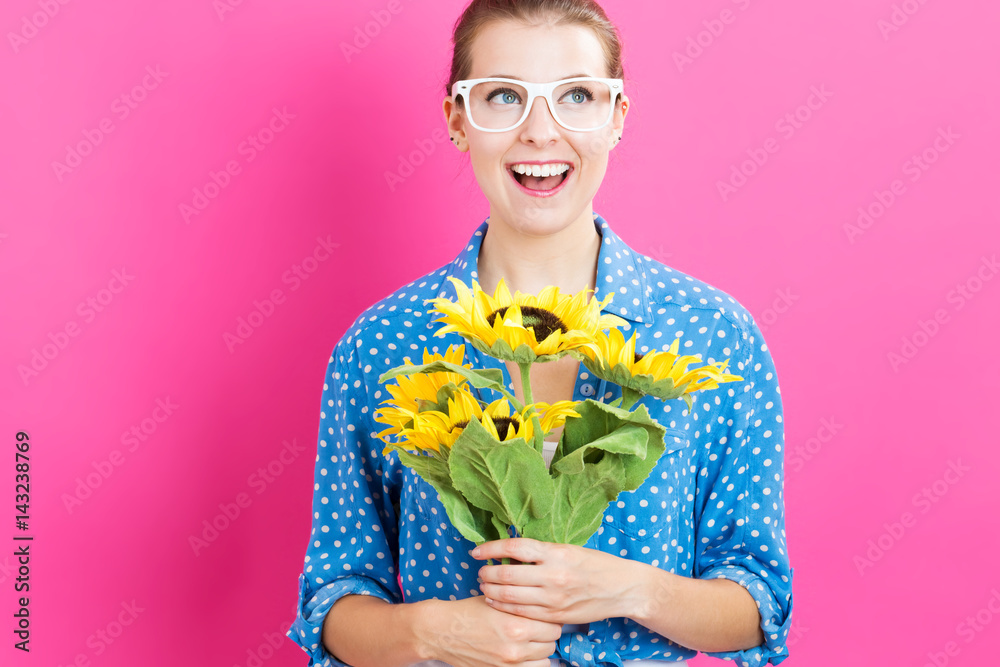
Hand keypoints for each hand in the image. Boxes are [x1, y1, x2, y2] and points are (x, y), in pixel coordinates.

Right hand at [422, 594, 561, 666]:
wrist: (442, 631)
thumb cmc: (468, 612)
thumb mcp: (497, 600)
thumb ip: (522, 603)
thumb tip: (543, 601)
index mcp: (517, 626)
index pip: (553, 625)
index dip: (549, 618)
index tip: (543, 615)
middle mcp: (516, 649)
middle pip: (551, 643)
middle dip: (547, 633)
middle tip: (537, 626)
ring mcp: (509, 664)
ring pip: (545, 661)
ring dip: (541, 650)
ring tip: (531, 641)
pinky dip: (531, 663)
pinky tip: (524, 654)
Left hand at [472, 537, 641, 624]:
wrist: (623, 588)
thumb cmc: (596, 565)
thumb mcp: (569, 549)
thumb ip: (542, 551)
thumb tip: (511, 550)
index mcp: (556, 553)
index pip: (515, 547)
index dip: (491, 548)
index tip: (477, 552)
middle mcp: (554, 575)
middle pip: (507, 573)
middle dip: (487, 573)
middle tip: (480, 571)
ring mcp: (554, 598)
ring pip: (511, 596)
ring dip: (491, 590)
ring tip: (483, 585)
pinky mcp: (556, 616)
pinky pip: (522, 612)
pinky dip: (504, 606)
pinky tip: (496, 601)